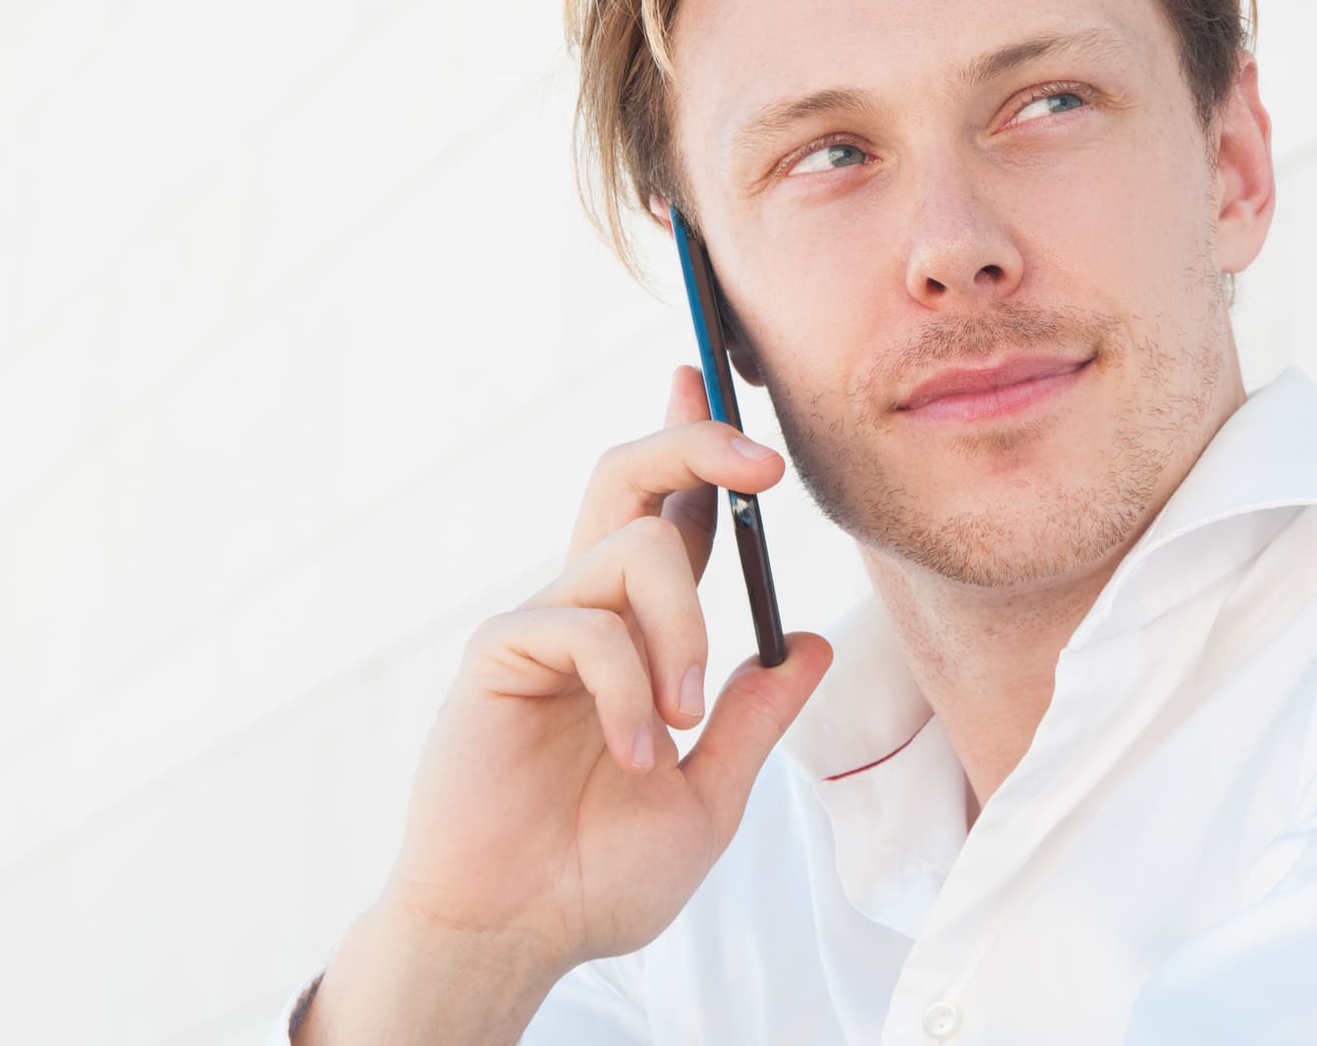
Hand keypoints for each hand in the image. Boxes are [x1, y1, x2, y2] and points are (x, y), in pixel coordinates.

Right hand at [370, 364, 832, 977]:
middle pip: (631, 482)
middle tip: (765, 465)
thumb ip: (755, 719)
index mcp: (635, 635)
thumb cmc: (597, 873)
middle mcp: (586, 612)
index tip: (705, 382)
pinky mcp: (500, 657)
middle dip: (695, 445)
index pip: (668, 517)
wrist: (518, 935)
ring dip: (683, 627)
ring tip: (681, 722)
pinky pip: (585, 628)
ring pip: (629, 550)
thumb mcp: (709, 797)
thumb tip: (817, 644)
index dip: (691, 447)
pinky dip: (630, 691)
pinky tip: (635, 757)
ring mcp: (539, 628)